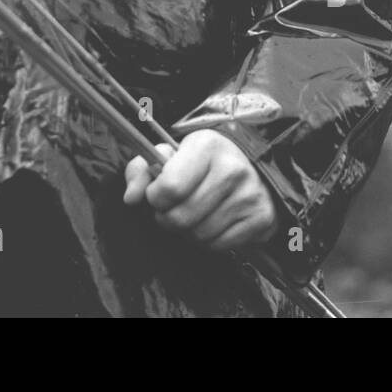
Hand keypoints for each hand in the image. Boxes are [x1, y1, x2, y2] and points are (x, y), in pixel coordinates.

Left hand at [123, 129, 278, 250]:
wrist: (250, 164)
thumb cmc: (202, 161)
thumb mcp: (170, 154)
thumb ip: (140, 171)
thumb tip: (130, 198)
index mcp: (206, 145)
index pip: (169, 188)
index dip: (155, 197)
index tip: (157, 193)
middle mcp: (232, 169)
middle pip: (180, 218)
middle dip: (167, 218)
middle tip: (172, 208)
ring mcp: (249, 196)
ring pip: (198, 236)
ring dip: (187, 231)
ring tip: (192, 214)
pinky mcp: (261, 219)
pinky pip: (219, 246)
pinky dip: (208, 240)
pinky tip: (210, 222)